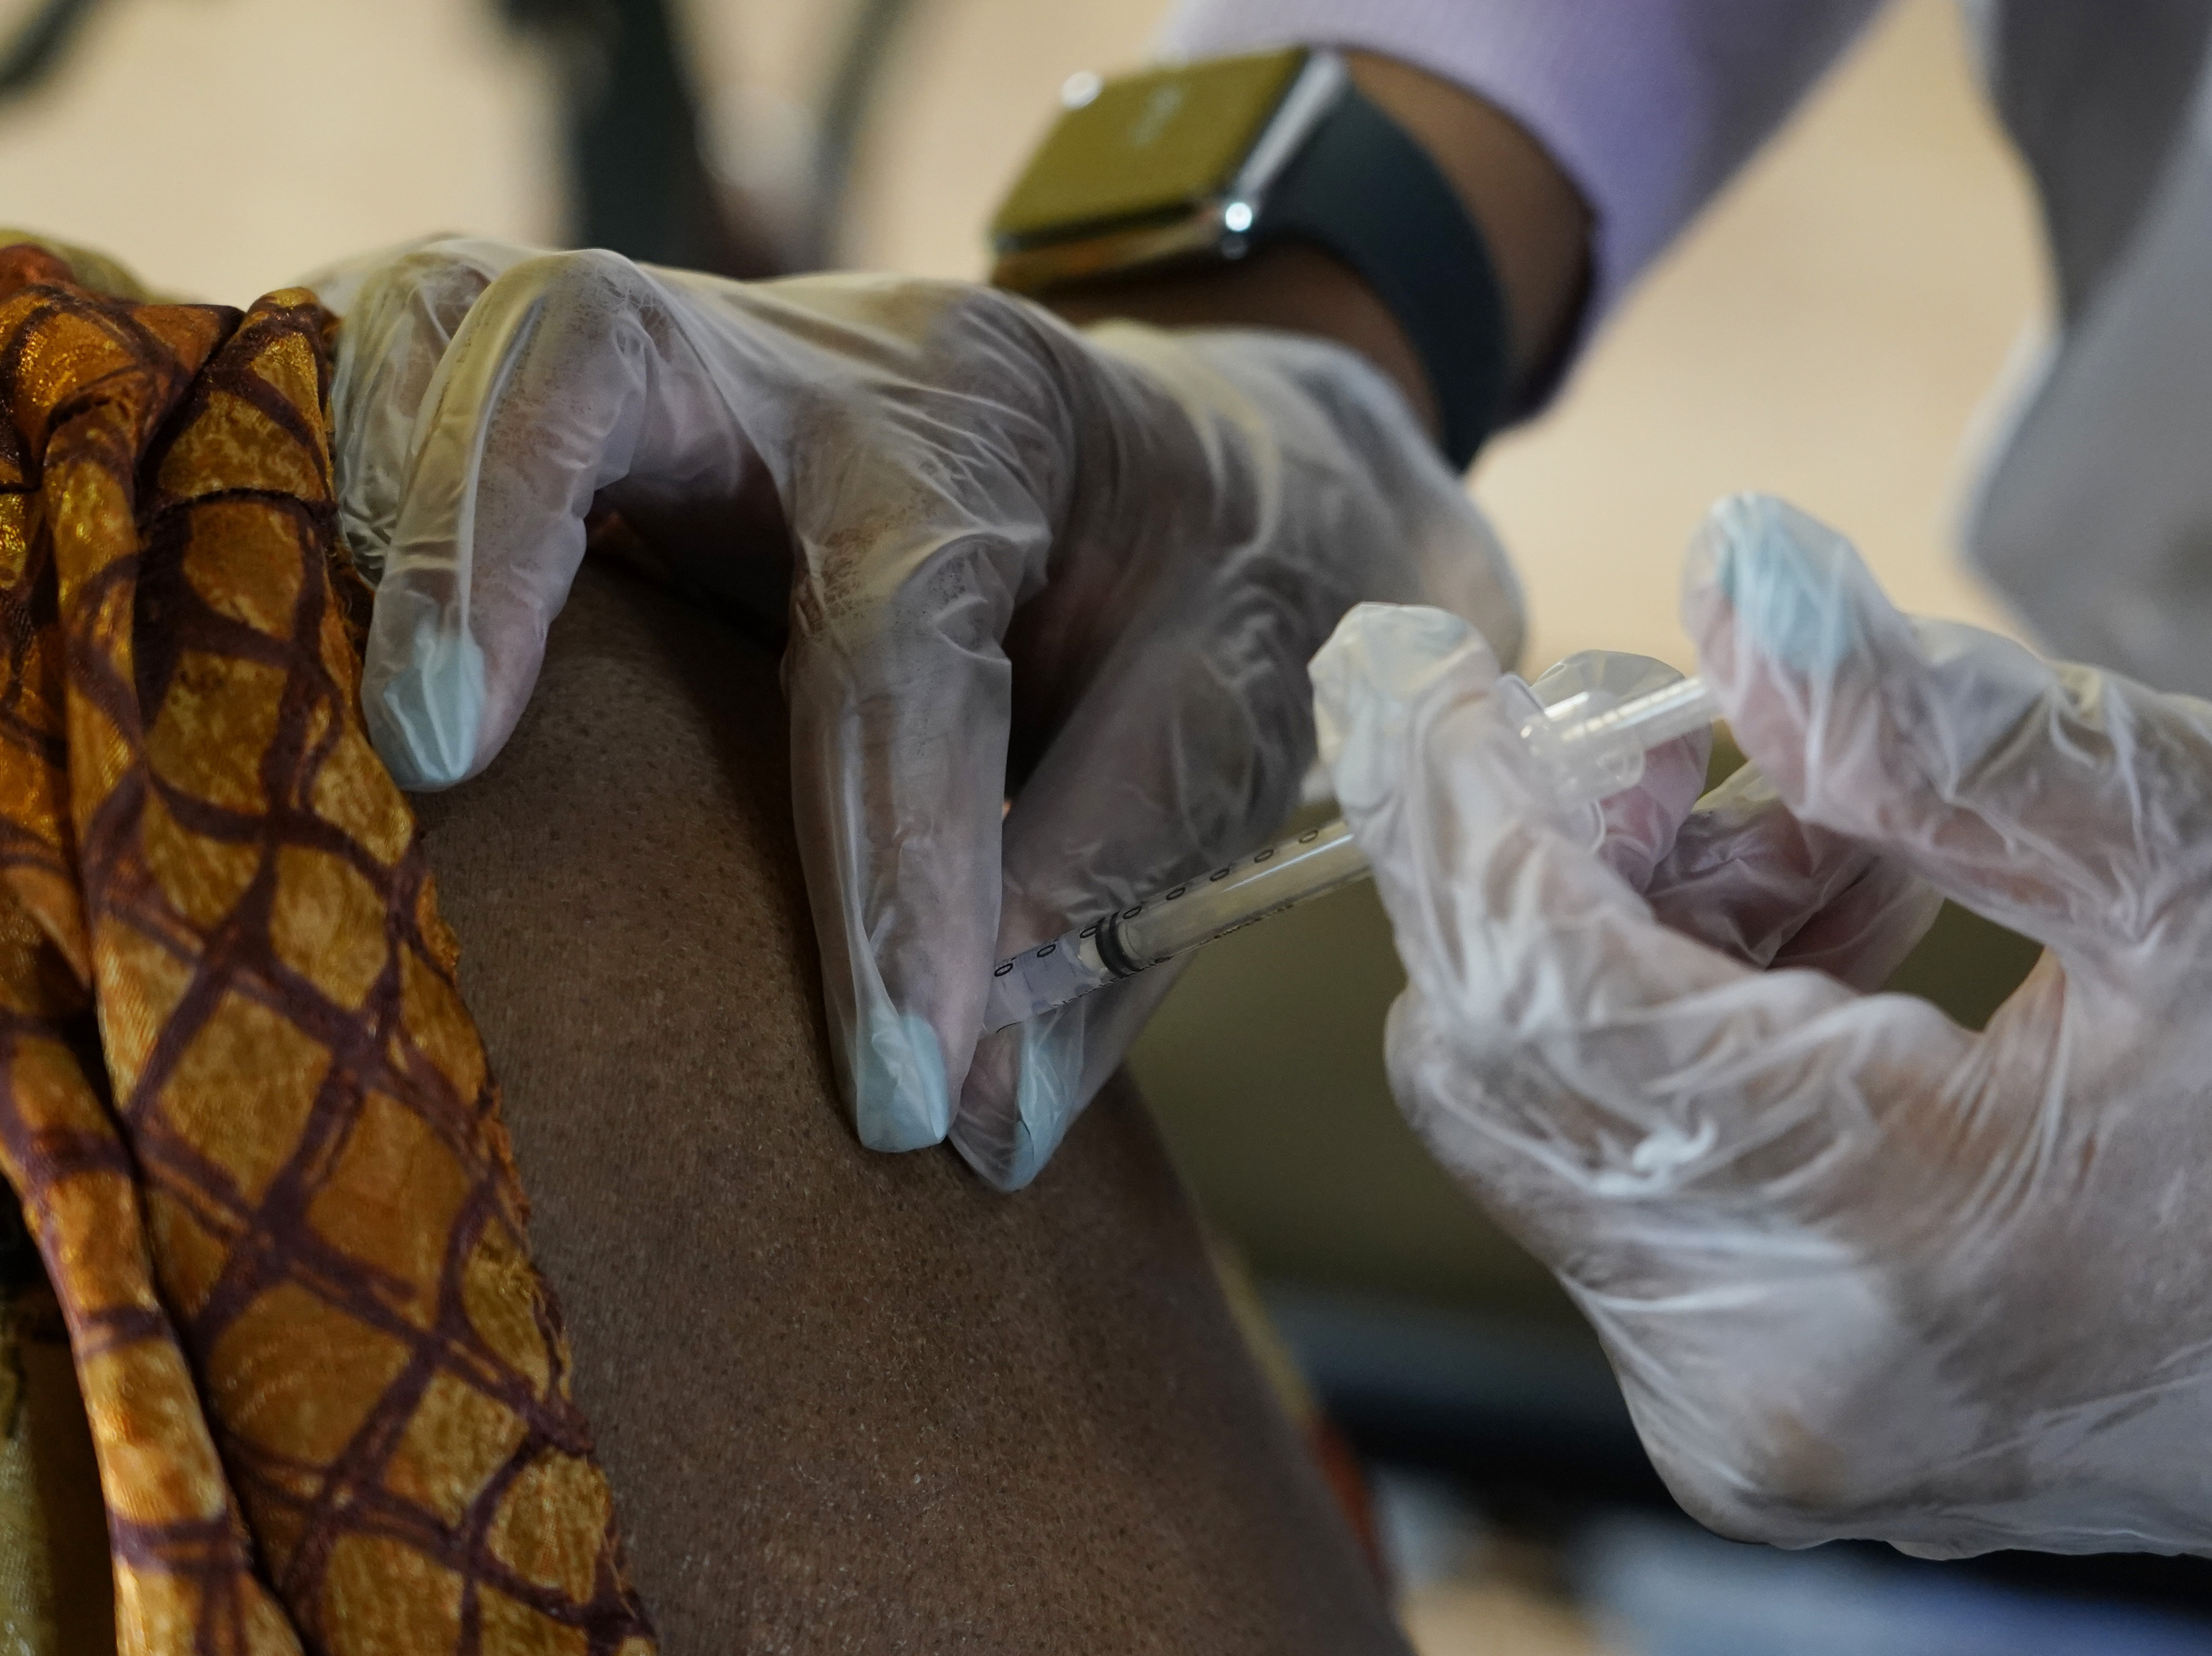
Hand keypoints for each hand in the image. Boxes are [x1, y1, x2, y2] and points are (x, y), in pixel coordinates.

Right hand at [318, 239, 1519, 1186]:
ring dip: (369, 499)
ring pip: (454, 332)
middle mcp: (809, 357)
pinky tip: (318, 633)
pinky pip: (422, 391)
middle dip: (486, 543)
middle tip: (446, 761)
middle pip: (583, 354)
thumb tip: (976, 1118)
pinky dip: (348, 489)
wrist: (1209, 455)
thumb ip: (1116, 893)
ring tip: (334, 716)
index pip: (899, 630)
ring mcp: (681, 365)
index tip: (906, 1093)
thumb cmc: (1219, 583)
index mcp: (990, 420)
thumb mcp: (1241, 712)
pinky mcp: (599, 417)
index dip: (892, 867)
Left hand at [1312, 495, 2211, 1653]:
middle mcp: (1761, 1359)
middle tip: (1684, 747)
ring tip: (1825, 856)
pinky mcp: (1730, 1419)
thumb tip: (1729, 572)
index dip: (1452, 806)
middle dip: (1545, 864)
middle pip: (1493, 1055)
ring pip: (1532, 1115)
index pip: (1541, 987)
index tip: (1411, 673)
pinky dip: (1663, 1043)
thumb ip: (1941, 717)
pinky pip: (1601, 1185)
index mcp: (1882, 1223)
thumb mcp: (2203, 850)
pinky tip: (1819, 963)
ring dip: (1624, 946)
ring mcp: (1732, 1413)